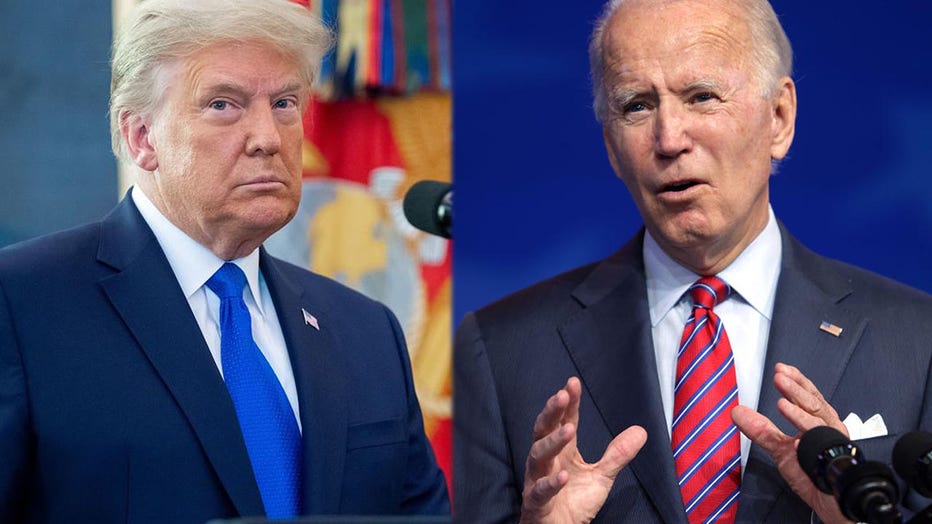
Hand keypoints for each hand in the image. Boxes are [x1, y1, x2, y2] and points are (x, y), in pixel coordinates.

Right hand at [520, 377, 646, 523]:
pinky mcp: (536, 502)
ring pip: (538, 455)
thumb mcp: (602, 476)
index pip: (564, 421)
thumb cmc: (574, 502)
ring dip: (552, 442)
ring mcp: (537, 479)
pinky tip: (564, 475)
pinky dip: (551, 482)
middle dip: (552, 412)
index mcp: (561, 451)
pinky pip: (540, 490)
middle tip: (562, 395)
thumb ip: (617, 454)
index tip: (572, 383)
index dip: (568, 404)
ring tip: (568, 430)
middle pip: (543, 430)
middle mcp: (545, 460)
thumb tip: (641, 430)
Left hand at [732, 363, 852, 523]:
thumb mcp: (780, 449)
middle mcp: (830, 428)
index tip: (780, 368)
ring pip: (820, 416)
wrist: (831, 502)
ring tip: (781, 395)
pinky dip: (806, 428)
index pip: (809, 395)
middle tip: (779, 375)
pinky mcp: (836, 456)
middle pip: (815, 402)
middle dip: (796, 387)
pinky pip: (822, 439)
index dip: (796, 381)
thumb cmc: (812, 476)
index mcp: (819, 422)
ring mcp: (835, 441)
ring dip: (800, 404)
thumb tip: (737, 412)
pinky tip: (790, 422)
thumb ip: (761, 430)